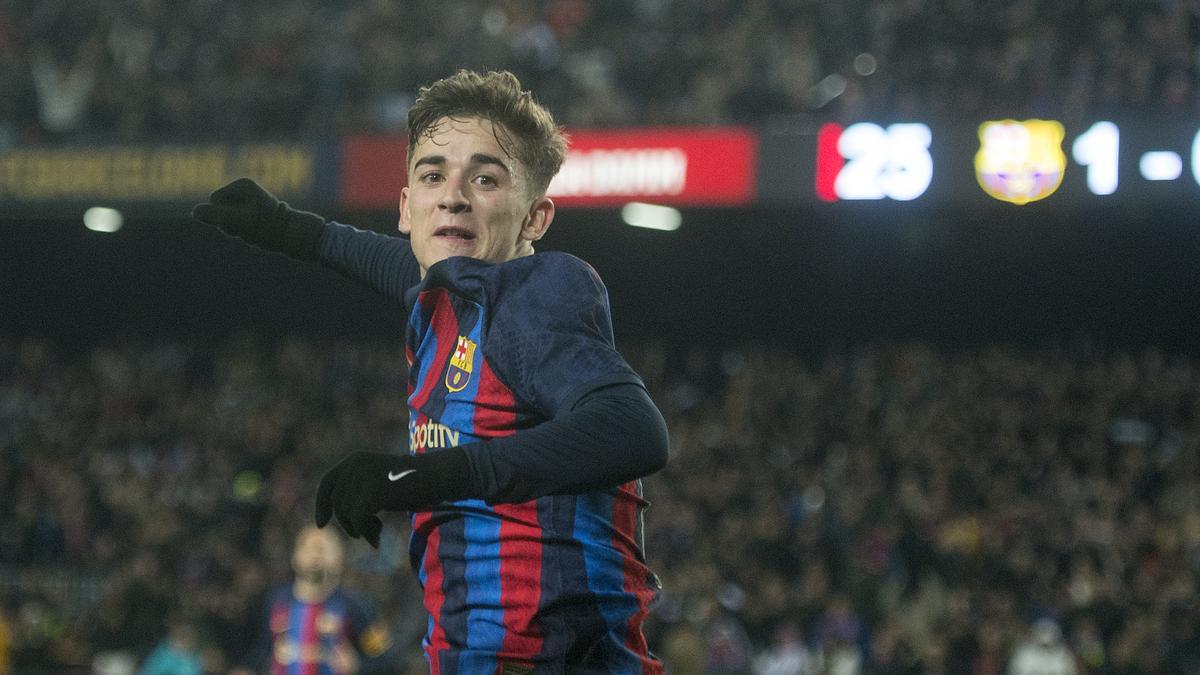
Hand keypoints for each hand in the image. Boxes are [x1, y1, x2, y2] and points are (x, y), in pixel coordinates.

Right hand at [191, 178, 325, 259]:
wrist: (293, 236)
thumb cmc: (267, 227)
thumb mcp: (238, 222)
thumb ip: (215, 216)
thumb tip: (195, 212)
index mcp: (242, 184)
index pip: (214, 201)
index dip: (224, 215)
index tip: (244, 220)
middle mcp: (245, 189)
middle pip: (219, 210)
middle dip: (230, 223)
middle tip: (250, 227)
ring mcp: (248, 201)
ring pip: (226, 219)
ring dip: (237, 229)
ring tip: (255, 230)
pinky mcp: (251, 212)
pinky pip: (236, 224)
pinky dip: (244, 232)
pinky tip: (257, 233)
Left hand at [314, 449, 469, 546]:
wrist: (435, 476)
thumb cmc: (410, 482)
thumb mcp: (379, 481)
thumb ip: (358, 492)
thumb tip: (335, 516)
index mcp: (355, 459)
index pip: (327, 483)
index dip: (321, 505)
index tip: (321, 525)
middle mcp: (355, 465)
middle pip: (337, 504)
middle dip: (349, 524)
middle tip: (368, 533)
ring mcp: (364, 477)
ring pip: (347, 514)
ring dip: (359, 529)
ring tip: (377, 533)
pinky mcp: (373, 491)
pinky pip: (358, 519)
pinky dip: (366, 532)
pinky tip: (378, 537)